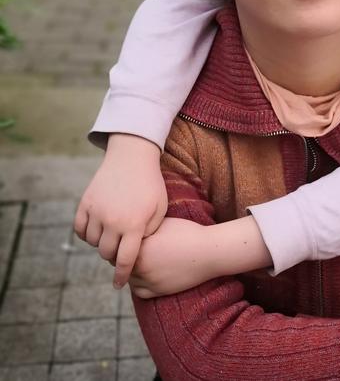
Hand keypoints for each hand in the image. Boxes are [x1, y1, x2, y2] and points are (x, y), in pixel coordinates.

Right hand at [74, 134, 166, 287]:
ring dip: (100, 242)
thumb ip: (149, 233)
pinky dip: (86, 233)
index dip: (121, 276)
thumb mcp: (160, 208)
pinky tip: (97, 228)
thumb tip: (135, 252)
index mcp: (134, 225)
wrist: (132, 156)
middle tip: (120, 248)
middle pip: (106, 253)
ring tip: (111, 234)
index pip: (125, 260)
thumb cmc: (150, 184)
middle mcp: (113, 221)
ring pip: (92, 242)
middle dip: (113, 254)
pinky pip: (79, 228)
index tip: (118, 285)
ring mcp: (97, 211)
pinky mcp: (85, 202)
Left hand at [129, 218, 214, 297]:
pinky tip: (143, 275)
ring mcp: (150, 281)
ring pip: (129, 279)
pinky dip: (137, 284)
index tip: (124, 238)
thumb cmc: (188, 233)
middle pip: (122, 264)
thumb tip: (131, 229)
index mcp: (141, 247)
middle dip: (123, 257)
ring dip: (130, 271)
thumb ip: (144, 228)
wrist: (208, 252)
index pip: (120, 248)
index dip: (121, 243)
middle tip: (127, 250)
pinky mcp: (159, 291)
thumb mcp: (163, 224)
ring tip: (137, 261)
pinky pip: (139, 291)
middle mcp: (142, 266)